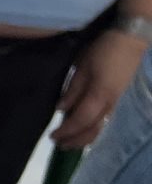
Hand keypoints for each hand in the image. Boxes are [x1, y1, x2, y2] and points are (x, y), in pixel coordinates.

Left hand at [55, 29, 148, 146]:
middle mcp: (109, 103)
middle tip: (59, 144)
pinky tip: (82, 129)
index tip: (52, 136)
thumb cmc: (103, 50)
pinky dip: (91, 129)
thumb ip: (72, 90)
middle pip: (92, 130)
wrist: (131, 39)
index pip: (80, 120)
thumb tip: (61, 109)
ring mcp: (115, 101)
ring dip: (84, 138)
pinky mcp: (117, 98)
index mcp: (99, 94)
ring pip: (100, 127)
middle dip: (75, 140)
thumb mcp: (82, 67)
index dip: (66, 131)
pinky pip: (104, 119)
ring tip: (69, 142)